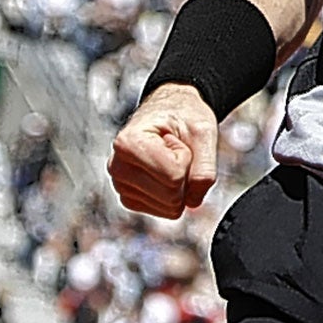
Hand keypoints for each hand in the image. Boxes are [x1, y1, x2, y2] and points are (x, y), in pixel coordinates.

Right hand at [108, 83, 218, 218]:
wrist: (170, 111)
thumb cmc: (184, 116)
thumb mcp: (204, 132)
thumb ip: (205, 168)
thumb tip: (193, 202)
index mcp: (128, 143)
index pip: (174, 176)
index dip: (186, 158)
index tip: (175, 139)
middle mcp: (117, 167)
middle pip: (171, 196)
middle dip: (184, 174)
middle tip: (175, 149)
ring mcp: (121, 185)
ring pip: (169, 208)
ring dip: (179, 184)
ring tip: (168, 158)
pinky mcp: (129, 198)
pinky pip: (165, 211)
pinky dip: (174, 193)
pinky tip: (164, 170)